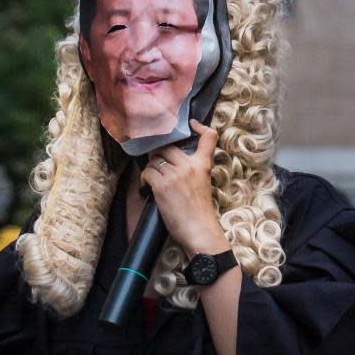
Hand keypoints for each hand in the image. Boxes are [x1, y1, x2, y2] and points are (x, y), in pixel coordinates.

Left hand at [141, 119, 229, 255]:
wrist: (199, 230)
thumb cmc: (200, 213)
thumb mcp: (203, 185)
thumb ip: (192, 171)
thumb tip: (171, 165)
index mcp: (203, 165)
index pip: (209, 138)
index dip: (200, 127)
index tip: (191, 124)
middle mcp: (189, 165)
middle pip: (168, 146)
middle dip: (159, 154)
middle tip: (156, 164)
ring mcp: (175, 174)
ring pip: (155, 159)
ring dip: (151, 168)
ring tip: (152, 180)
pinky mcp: (162, 185)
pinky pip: (147, 172)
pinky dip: (144, 179)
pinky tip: (147, 188)